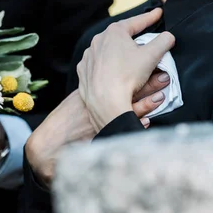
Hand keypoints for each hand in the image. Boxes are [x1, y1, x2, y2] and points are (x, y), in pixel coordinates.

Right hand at [26, 71, 169, 187]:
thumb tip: (113, 87)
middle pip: (124, 92)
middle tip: (164, 76)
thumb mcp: (78, 103)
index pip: (117, 79)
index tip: (152, 67)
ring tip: (161, 98)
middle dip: (146, 84)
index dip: (136, 73)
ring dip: (145, 103)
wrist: (49, 145)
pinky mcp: (100, 133)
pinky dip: (132, 123)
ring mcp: (98, 119)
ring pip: (125, 109)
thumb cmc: (64, 123)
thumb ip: (95, 95)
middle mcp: (97, 105)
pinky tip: (146, 122)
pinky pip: (119, 127)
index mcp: (93, 94)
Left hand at [77, 9, 174, 130]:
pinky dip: (106, 65)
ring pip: (107, 50)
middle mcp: (97, 41)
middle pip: (119, 35)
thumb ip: (163, 41)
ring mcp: (88, 56)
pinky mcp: (83, 71)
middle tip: (144, 34)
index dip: (150, 17)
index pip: (136, 22)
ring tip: (129, 55)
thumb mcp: (151, 56)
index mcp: (114, 32)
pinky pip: (98, 64)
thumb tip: (168, 35)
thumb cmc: (129, 76)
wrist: (105, 101)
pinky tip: (113, 70)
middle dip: (132, 35)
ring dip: (118, 51)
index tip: (158, 13)